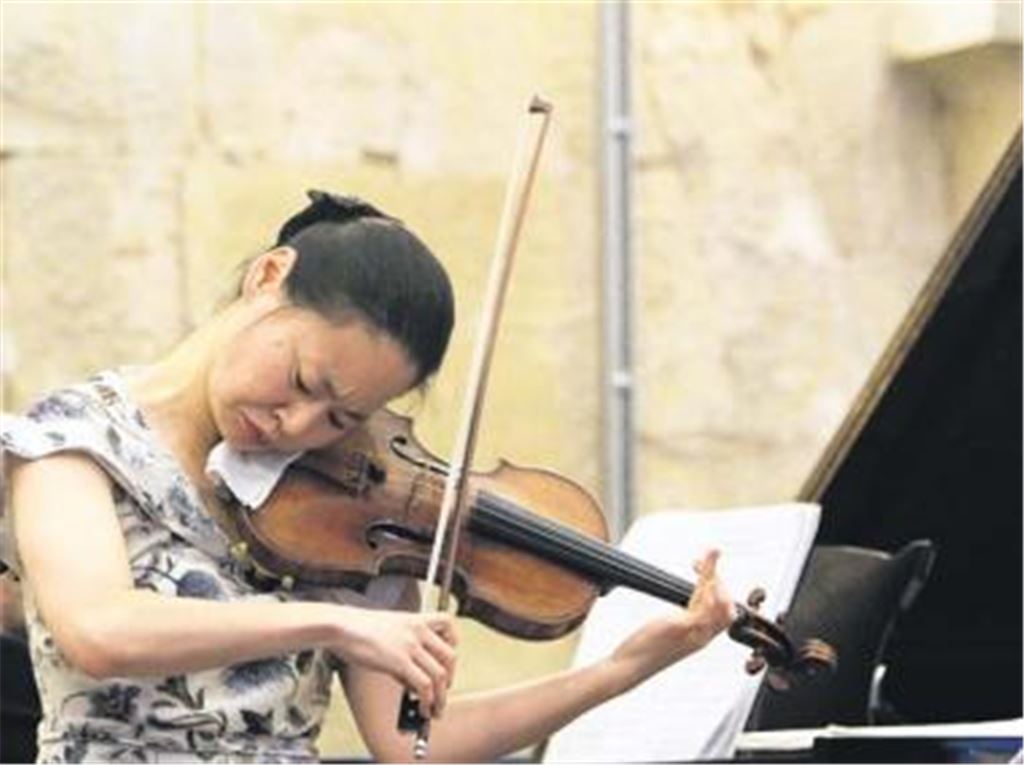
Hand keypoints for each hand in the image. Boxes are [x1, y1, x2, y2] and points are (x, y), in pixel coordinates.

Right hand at [331, 608, 456, 718]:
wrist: (341, 626)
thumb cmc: (358, 628)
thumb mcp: (390, 630)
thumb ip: (405, 650)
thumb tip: (412, 680)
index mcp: (415, 619)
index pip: (448, 623)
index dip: (454, 641)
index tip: (448, 658)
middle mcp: (417, 631)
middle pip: (449, 656)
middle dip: (450, 679)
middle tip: (443, 692)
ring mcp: (410, 646)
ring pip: (440, 675)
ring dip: (441, 697)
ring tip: (435, 709)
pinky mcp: (399, 661)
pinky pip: (424, 685)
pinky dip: (427, 701)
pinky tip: (422, 707)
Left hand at [608, 549, 734, 686]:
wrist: (629, 667)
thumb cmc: (644, 649)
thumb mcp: (668, 630)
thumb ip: (681, 619)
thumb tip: (681, 607)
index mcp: (701, 636)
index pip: (724, 611)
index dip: (719, 587)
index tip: (704, 568)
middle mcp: (702, 636)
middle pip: (727, 606)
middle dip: (721, 579)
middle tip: (708, 558)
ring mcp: (694, 633)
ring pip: (718, 602)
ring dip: (714, 574)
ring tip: (705, 557)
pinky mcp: (681, 628)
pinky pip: (704, 606)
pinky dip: (706, 585)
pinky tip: (699, 571)